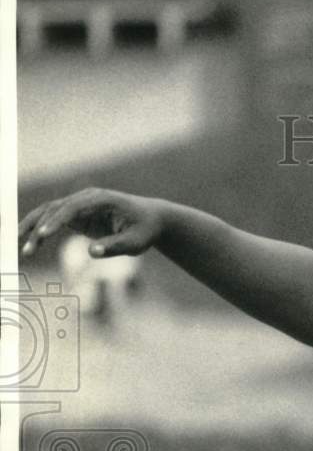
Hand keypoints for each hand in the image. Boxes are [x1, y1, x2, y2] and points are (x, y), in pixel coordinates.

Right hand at [19, 188, 163, 258]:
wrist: (151, 219)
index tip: (43, 235)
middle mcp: (87, 198)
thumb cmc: (145, 230)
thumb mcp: (136, 242)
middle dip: (39, 228)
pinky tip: (31, 244)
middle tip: (27, 250)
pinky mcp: (78, 214)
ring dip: (34, 229)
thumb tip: (91, 252)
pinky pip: (53, 220)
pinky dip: (41, 231)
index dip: (56, 221)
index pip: (72, 208)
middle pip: (55, 209)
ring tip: (24, 250)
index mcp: (102, 199)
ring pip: (49, 213)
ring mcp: (80, 204)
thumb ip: (116, 246)